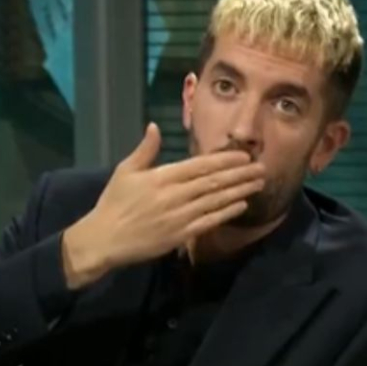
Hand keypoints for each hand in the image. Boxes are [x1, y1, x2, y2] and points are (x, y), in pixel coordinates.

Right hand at [62, 122, 264, 288]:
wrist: (105, 239)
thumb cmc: (114, 203)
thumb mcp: (125, 171)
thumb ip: (145, 150)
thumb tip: (155, 126)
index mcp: (162, 177)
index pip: (200, 165)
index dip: (225, 160)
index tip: (244, 156)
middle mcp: (174, 195)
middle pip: (214, 182)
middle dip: (240, 175)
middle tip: (262, 168)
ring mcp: (179, 216)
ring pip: (216, 201)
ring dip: (239, 191)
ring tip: (258, 184)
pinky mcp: (180, 235)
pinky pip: (209, 222)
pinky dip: (226, 213)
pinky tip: (241, 205)